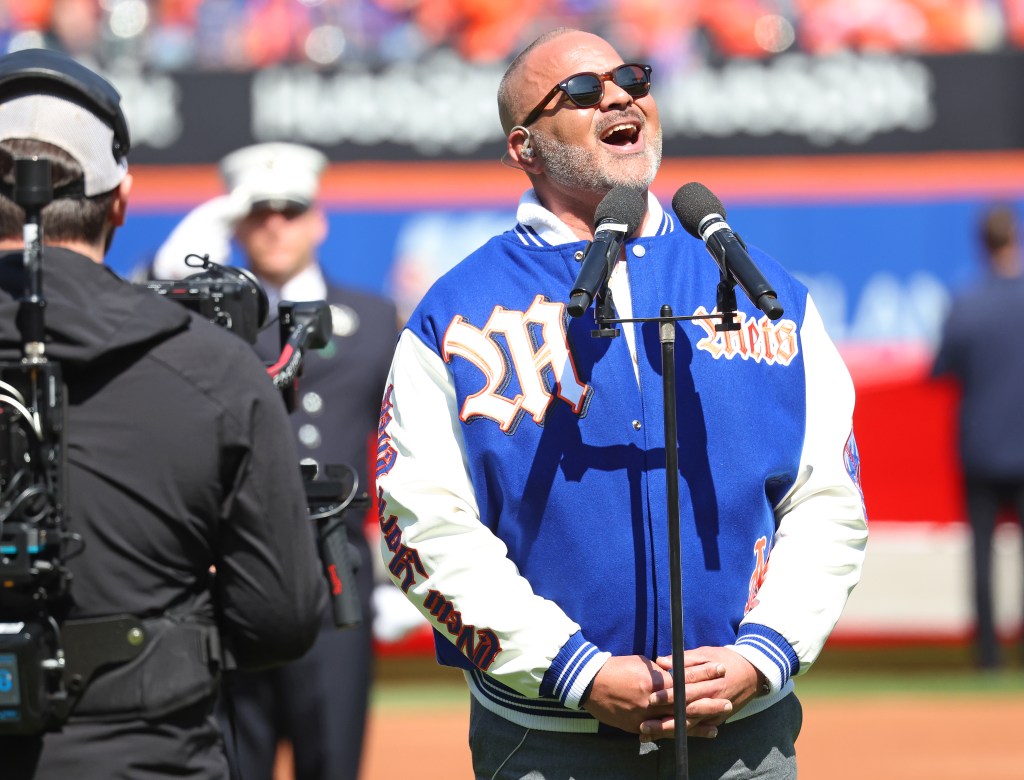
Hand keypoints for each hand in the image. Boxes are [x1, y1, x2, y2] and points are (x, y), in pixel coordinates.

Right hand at [581, 654, 730, 735]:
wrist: (589, 684)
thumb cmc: (615, 668)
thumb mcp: (641, 664)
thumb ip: (660, 673)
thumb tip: (674, 674)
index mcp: (654, 681)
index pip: (685, 677)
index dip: (704, 674)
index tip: (720, 669)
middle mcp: (652, 701)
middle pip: (687, 701)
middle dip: (709, 700)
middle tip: (728, 698)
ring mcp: (646, 717)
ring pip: (678, 721)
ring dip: (700, 720)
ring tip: (719, 719)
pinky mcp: (638, 728)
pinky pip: (663, 732)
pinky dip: (680, 733)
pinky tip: (694, 733)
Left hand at [639, 647, 765, 741]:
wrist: (753, 673)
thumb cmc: (725, 659)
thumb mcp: (705, 653)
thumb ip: (683, 659)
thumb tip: (660, 661)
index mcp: (708, 680)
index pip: (686, 688)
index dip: (669, 694)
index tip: (652, 697)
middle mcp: (711, 699)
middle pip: (686, 711)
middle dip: (664, 720)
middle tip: (644, 724)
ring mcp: (715, 712)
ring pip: (689, 725)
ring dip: (669, 731)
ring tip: (648, 734)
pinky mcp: (717, 720)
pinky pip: (697, 729)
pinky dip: (681, 734)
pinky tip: (663, 738)